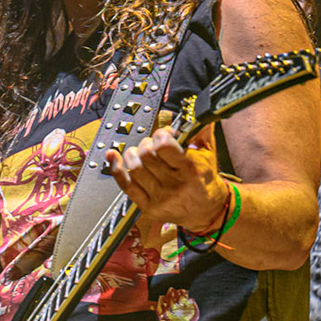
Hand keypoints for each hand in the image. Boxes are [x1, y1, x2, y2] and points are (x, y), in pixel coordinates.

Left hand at [104, 124, 227, 234]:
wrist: (207, 211)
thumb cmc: (205, 179)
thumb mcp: (208, 154)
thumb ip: (201, 131)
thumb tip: (197, 110)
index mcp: (190, 170)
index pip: (164, 147)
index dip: (160, 135)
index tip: (163, 134)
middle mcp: (174, 185)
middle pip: (146, 156)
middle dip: (146, 144)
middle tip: (151, 144)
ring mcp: (160, 198)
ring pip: (134, 169)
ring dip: (131, 155)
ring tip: (138, 153)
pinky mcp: (148, 207)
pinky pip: (125, 186)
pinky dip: (115, 168)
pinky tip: (112, 156)